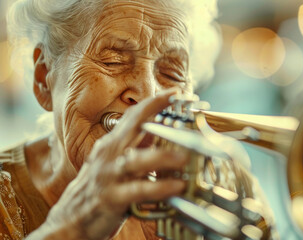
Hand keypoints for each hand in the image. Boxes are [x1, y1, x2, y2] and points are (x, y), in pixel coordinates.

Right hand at [28, 89, 188, 239]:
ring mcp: (109, 175)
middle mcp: (109, 154)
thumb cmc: (98, 188)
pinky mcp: (111, 198)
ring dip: (162, 157)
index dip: (154, 102)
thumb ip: (137, 148)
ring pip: (135, 160)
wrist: (69, 220)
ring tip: (184, 156)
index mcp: (112, 144)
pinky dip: (158, 188)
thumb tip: (162, 134)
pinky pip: (137, 190)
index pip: (133, 116)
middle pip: (133, 126)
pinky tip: (176, 186)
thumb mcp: (115, 162)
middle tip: (182, 106)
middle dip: (158, 112)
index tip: (175, 92)